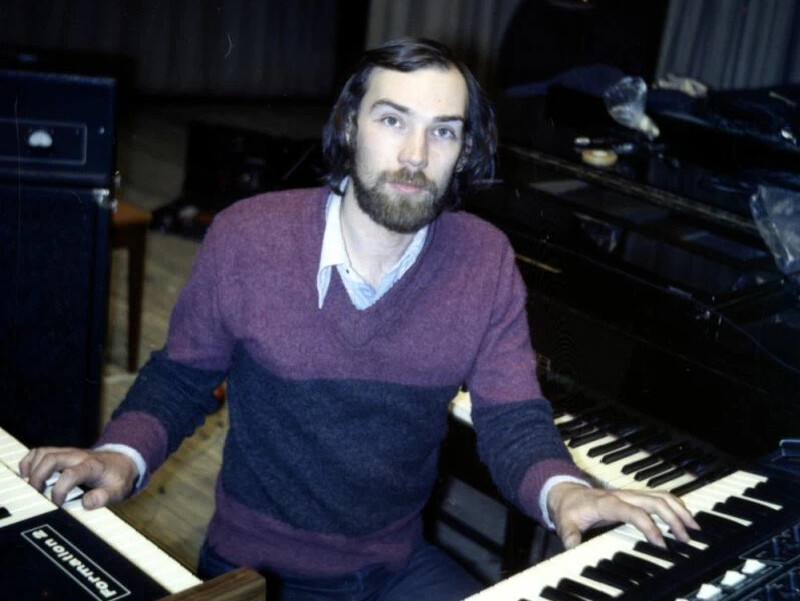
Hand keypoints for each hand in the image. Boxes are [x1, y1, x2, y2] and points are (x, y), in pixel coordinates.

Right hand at [19, 447, 138, 508]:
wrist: (123, 461)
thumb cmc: (118, 477)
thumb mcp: (119, 490)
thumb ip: (104, 497)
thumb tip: (85, 503)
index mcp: (92, 466)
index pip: (70, 474)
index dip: (59, 490)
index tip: (57, 505)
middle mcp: (78, 456)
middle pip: (51, 459)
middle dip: (38, 478)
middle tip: (36, 496)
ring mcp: (69, 453)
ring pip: (44, 453)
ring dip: (32, 469)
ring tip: (31, 488)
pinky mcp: (62, 453)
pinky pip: (41, 451)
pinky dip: (30, 461)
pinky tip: (27, 475)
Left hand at [547, 482, 699, 548]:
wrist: (566, 492)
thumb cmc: (569, 509)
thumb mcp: (565, 523)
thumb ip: (569, 535)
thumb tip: (573, 548)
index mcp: (607, 503)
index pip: (634, 512)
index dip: (649, 526)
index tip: (662, 544)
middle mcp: (622, 495)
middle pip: (654, 501)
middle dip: (673, 518)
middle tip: (687, 539)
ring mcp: (630, 494)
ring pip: (660, 495)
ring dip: (679, 509)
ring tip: (694, 528)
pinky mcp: (634, 496)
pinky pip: (659, 496)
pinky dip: (675, 505)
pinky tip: (684, 517)